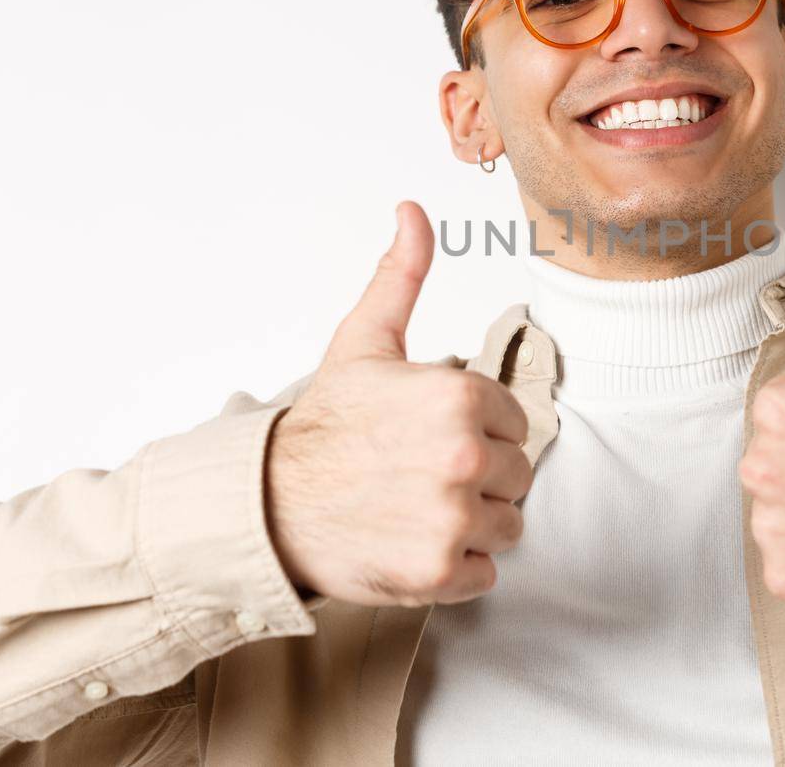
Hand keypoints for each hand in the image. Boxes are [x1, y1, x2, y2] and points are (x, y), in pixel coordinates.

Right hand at [263, 200, 532, 607]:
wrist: (267, 505)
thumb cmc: (323, 426)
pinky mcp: (441, 572)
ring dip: (472, 524)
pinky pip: (487, 573)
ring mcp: (455, 519)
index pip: (516, 423)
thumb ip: (401, 277)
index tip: (432, 438)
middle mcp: (466, 457)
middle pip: (517, 475)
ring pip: (507, 525)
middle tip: (421, 476)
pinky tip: (415, 544)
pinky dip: (457, 568)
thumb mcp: (364, 342)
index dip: (479, 431)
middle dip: (478, 478)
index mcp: (461, 397)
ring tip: (418, 510)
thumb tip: (412, 212)